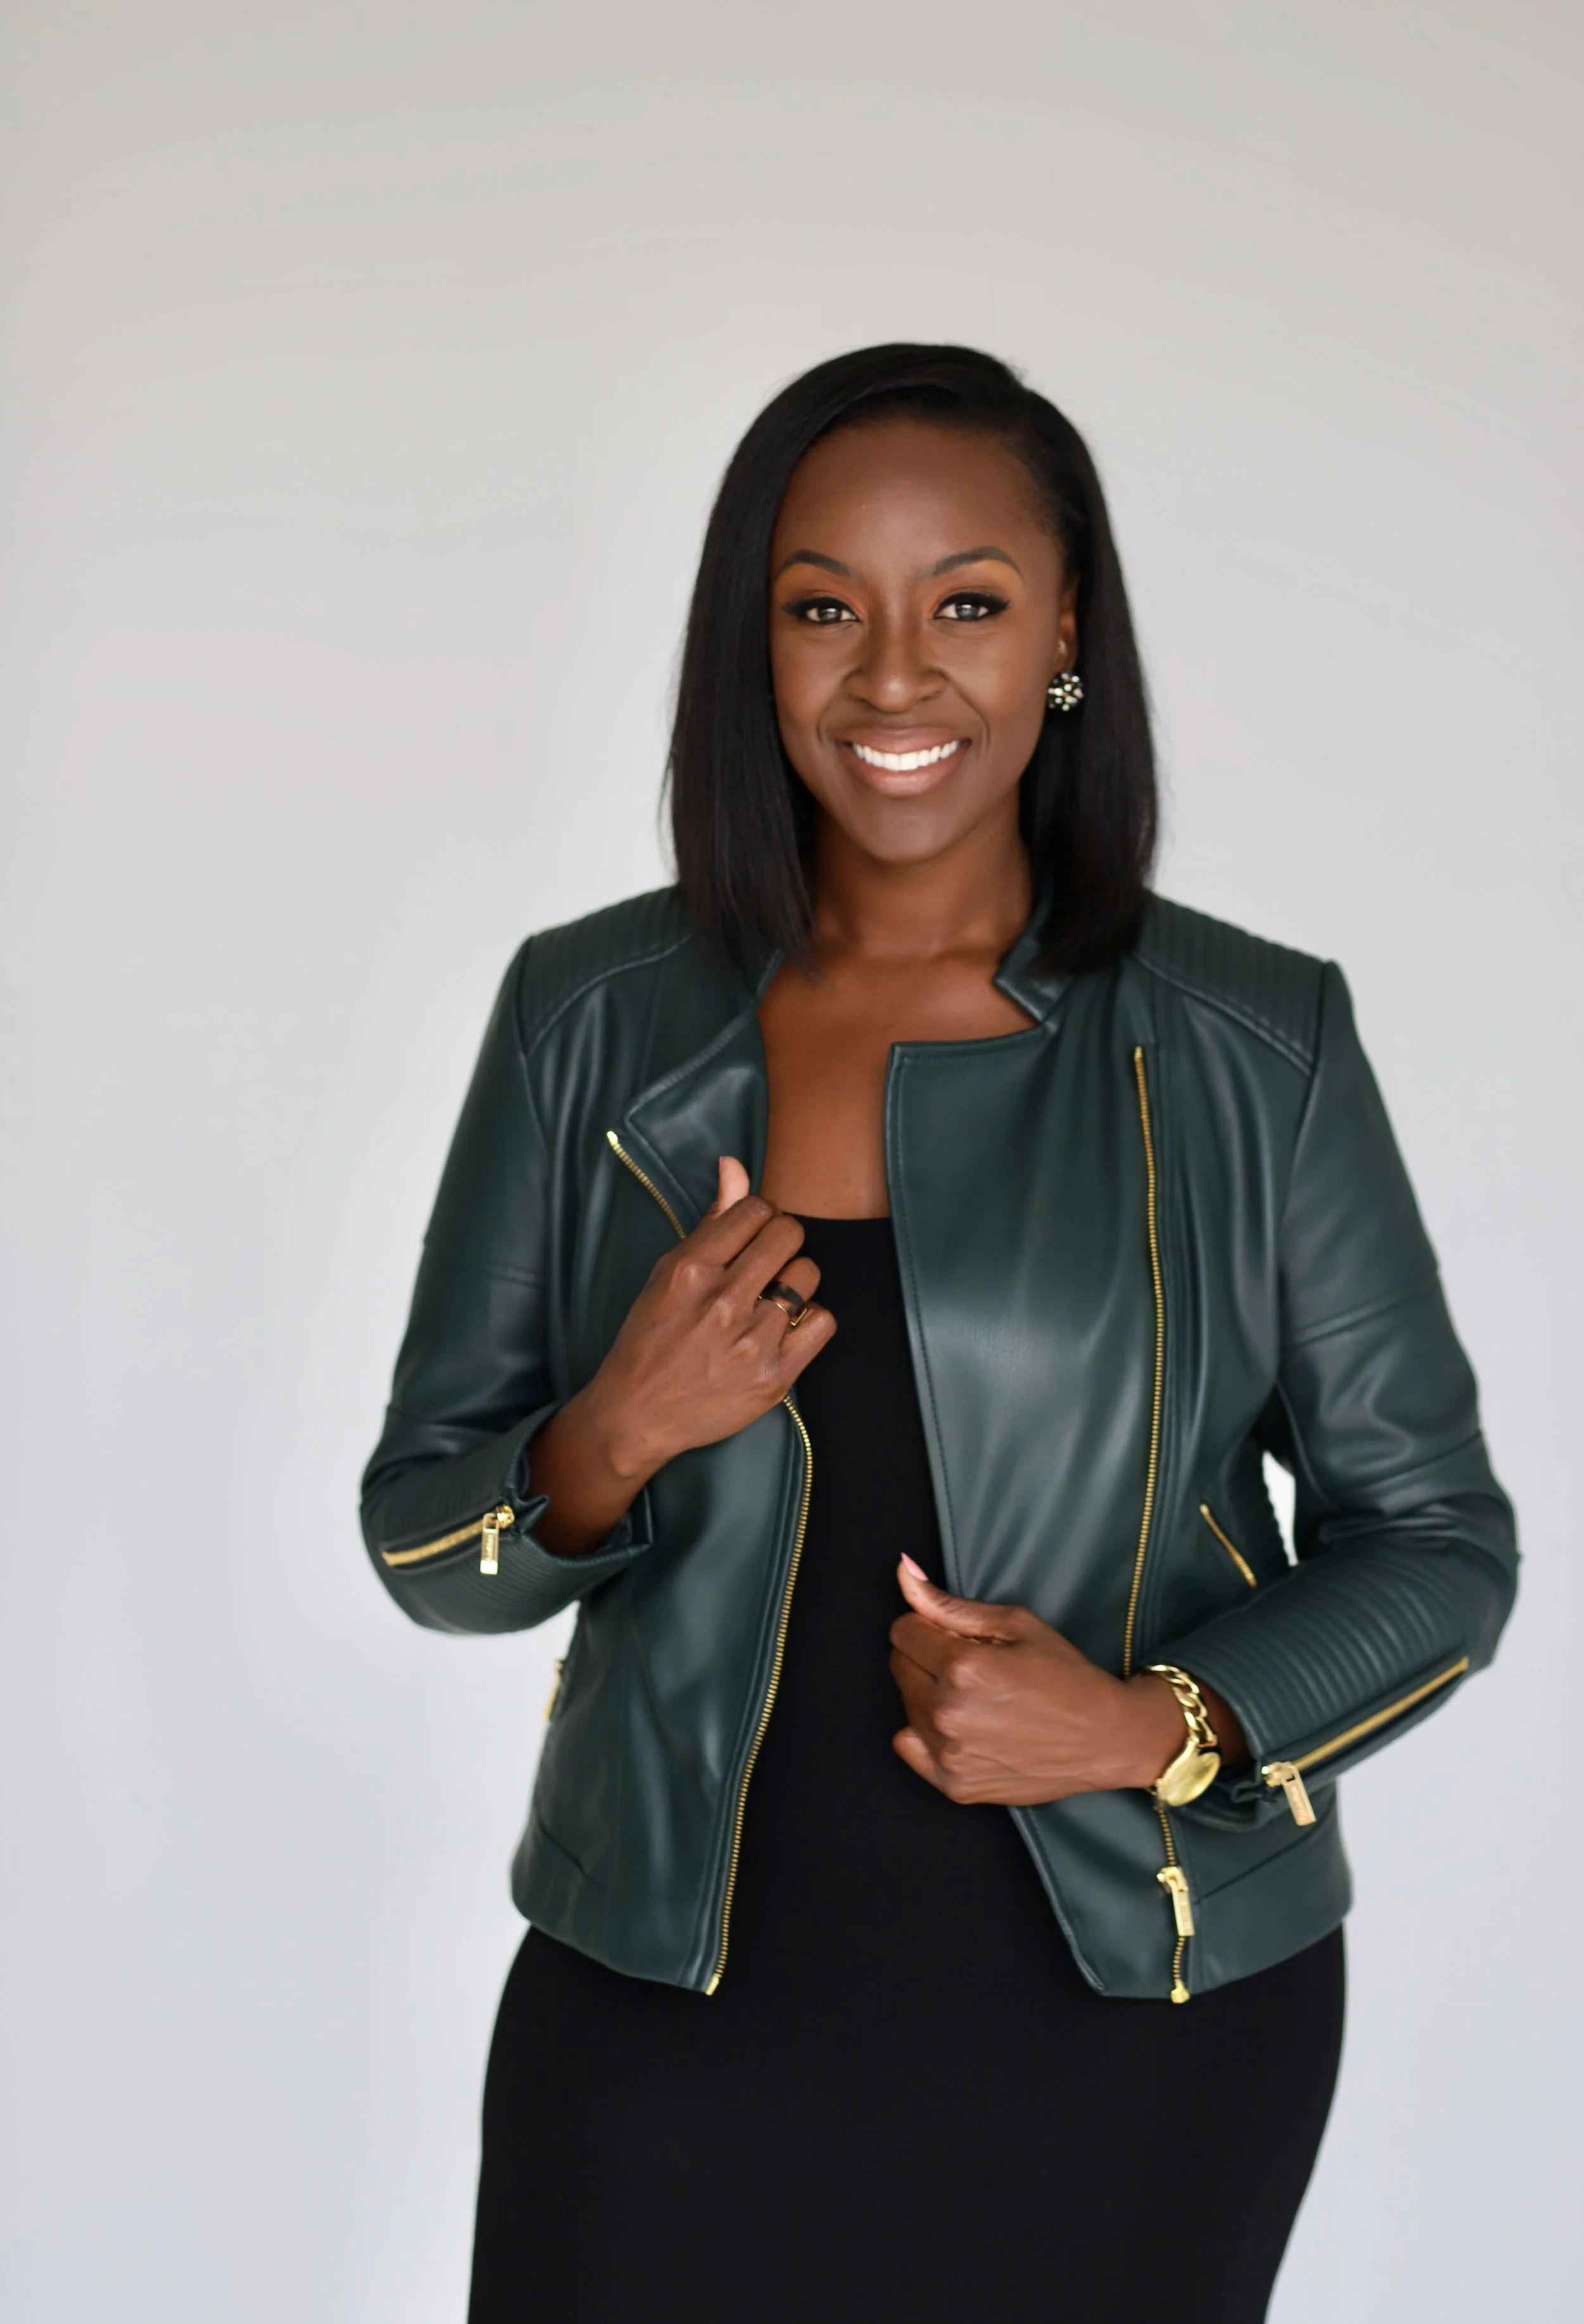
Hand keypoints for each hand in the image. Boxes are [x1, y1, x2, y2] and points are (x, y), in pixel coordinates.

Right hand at [533, 1157, 834, 1552]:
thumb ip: (710, 1220)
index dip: (760, 1218)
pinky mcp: (774, 1376)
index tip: (751, 1237)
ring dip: (796, 1282)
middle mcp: (722, 1301)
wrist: (638, 1414)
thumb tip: (735, 1165)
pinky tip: (786, 1327)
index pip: (756, 1209)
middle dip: (782, 1243)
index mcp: (691, 1268)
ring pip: (809, 1275)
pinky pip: (823, 1321)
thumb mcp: (667, 1272)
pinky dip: (811, 1320)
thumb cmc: (650, 1338)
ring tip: (772, 1299)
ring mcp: (751, 1340)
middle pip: (789, 1235)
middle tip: (767, 1266)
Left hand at [888, 1558, 1225, 1804]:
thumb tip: (903, 1571)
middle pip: (900, 1667)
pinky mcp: (955, 1786)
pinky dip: (925, 1733)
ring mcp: (949, 1755)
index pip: (903, 1631)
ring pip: (906, 1705)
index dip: (927, 1626)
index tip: (956, 1636)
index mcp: (963, 1667)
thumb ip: (949, 1603)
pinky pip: (908, 1746)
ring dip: (929, 1693)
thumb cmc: (1066, 1676)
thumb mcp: (1016, 1624)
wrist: (1105, 1737)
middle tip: (973, 1666)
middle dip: (927, 1657)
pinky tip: (961, 1726)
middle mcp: (948, 1714)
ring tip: (976, 1697)